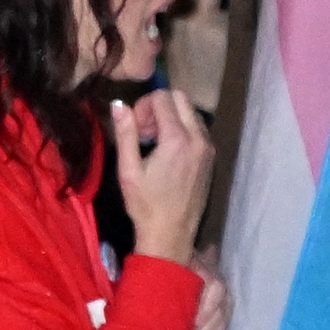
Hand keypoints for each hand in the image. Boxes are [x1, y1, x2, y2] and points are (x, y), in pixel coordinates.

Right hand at [111, 83, 211, 259]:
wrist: (172, 232)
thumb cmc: (145, 203)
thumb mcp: (128, 169)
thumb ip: (125, 133)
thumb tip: (118, 105)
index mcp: (177, 139)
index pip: (163, 97)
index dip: (143, 105)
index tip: (134, 127)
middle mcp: (198, 139)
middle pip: (182, 98)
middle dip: (159, 105)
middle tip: (143, 129)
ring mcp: (208, 148)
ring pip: (191, 112)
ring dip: (171, 116)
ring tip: (153, 141)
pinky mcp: (211, 157)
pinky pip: (197, 128)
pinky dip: (181, 128)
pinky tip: (166, 150)